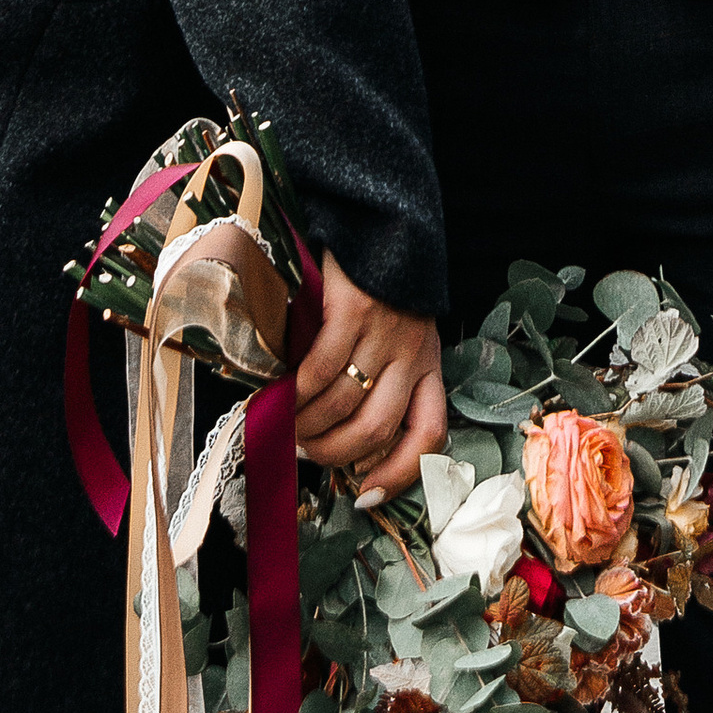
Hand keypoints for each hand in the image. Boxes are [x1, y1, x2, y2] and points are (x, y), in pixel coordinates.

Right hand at [293, 255, 447, 503]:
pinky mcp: (354, 309)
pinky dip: (298, 391)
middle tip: (306, 452)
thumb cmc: (381, 285)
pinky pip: (322, 368)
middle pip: (377, 429)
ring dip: (309, 426)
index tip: (365, 496)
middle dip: (335, 454)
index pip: (430, 434)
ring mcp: (385, 331)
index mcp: (429, 364)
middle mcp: (413, 353)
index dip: (400, 474)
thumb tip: (339, 435)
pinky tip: (282, 395)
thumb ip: (379, 376)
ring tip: (287, 425)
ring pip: (346, 404)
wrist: (378, 216)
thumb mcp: (397, 334)